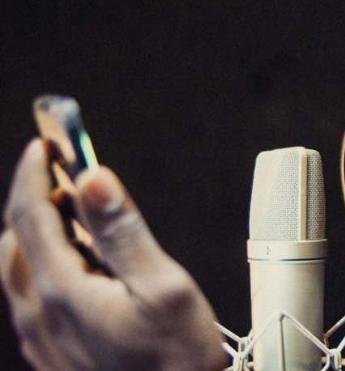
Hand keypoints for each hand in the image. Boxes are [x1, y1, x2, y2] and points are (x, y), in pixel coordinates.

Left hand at [0, 140, 225, 370]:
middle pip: (15, 240)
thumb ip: (124, 231)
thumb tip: (93, 178)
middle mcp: (39, 315)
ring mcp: (40, 339)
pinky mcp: (50, 355)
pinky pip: (31, 298)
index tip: (45, 145)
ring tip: (80, 223)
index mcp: (63, 292)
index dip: (35, 173)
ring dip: (40, 235)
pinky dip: (45, 267)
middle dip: (37, 202)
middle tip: (68, 181)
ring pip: (19, 270)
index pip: (31, 214)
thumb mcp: (165, 288)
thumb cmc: (178, 360)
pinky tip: (82, 272)